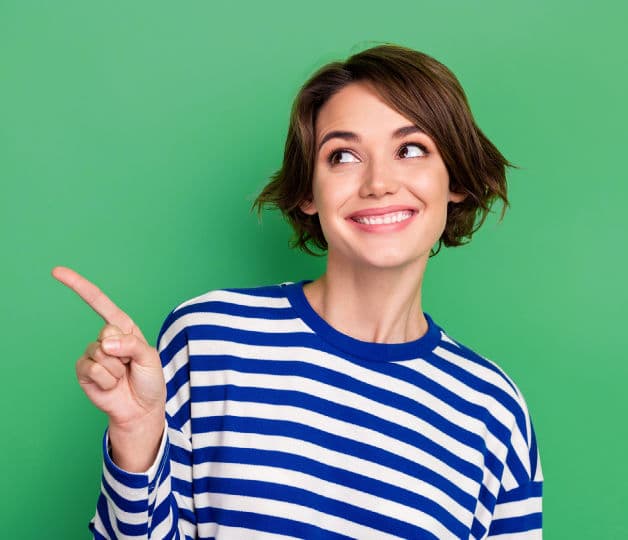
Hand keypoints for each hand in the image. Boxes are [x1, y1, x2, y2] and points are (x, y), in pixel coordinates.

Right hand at [52, 266, 165, 469]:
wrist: (142, 408)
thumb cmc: (149, 380)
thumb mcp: (150, 357)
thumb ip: (131, 344)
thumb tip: (105, 343)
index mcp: (123, 328)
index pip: (99, 303)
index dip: (79, 286)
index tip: (57, 272)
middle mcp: (106, 338)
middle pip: (106, 332)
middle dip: (123, 351)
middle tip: (130, 365)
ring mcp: (93, 355)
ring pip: (100, 353)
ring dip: (116, 369)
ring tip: (122, 377)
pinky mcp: (84, 372)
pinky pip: (92, 369)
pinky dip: (107, 380)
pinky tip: (112, 385)